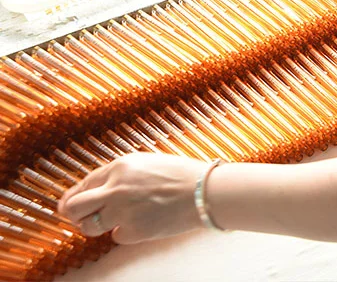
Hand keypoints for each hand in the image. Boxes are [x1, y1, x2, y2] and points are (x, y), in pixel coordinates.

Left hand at [58, 153, 208, 243]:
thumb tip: (96, 190)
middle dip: (72, 214)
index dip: (74, 196)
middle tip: (78, 217)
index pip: (82, 184)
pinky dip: (126, 232)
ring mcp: (122, 212)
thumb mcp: (146, 162)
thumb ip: (119, 174)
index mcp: (119, 167)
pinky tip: (143, 221)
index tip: (70, 204)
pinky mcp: (133, 231)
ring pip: (89, 226)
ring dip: (97, 225)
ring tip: (115, 220)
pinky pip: (117, 236)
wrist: (205, 192)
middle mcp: (115, 189)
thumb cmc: (181, 174)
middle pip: (73, 207)